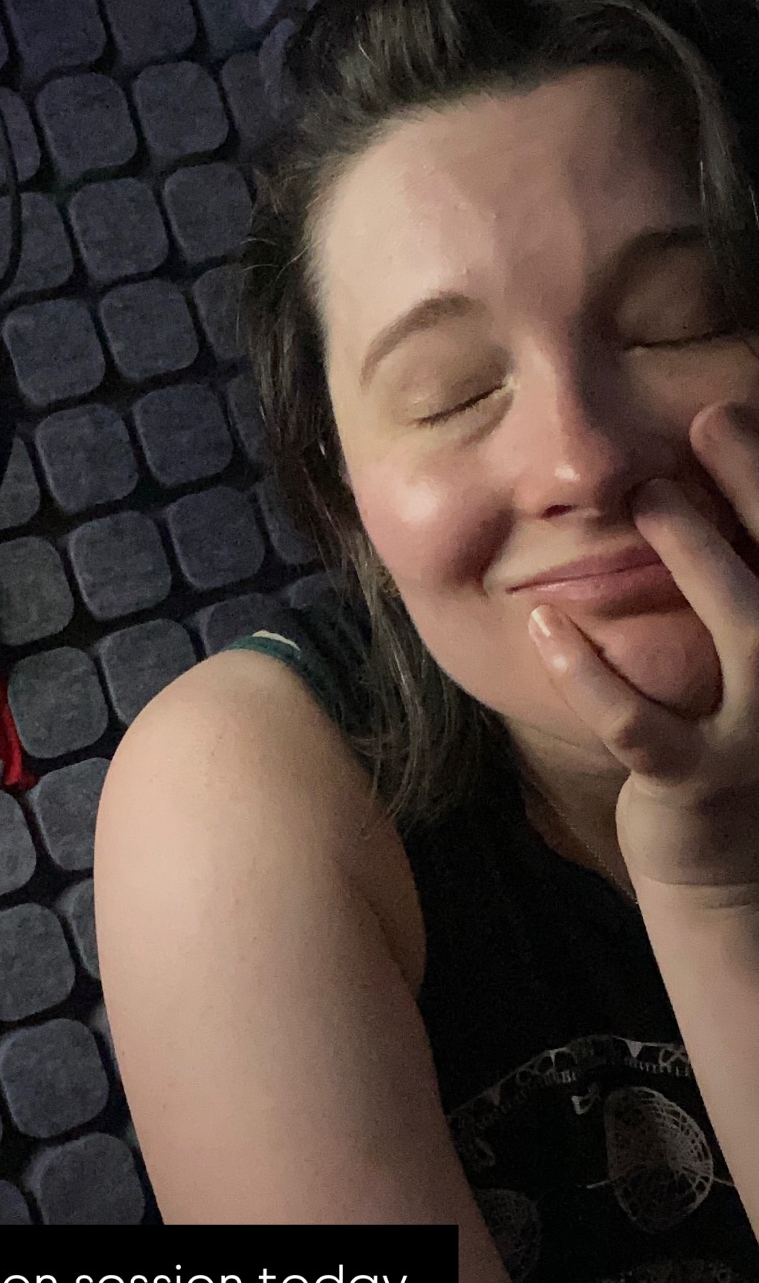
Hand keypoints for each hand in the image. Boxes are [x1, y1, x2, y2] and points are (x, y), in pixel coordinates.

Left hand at [526, 400, 758, 904]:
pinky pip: (643, 727)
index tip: (735, 410)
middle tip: (707, 422)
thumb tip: (673, 482)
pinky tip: (544, 625)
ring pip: (752, 638)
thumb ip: (736, 578)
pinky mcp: (697, 785)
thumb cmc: (726, 730)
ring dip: (702, 560)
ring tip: (648, 500)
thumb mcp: (744, 653)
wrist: (726, 871)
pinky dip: (593, 674)